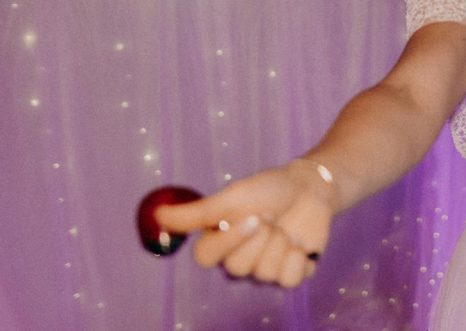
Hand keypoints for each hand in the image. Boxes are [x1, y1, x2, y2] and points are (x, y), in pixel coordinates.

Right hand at [152, 161, 336, 287]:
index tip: (251, 216)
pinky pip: (289, 279)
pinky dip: (297, 256)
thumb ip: (196, 214)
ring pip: (264, 273)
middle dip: (259, 238)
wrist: (309, 187)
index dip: (229, 239)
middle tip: (270, 216)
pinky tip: (299, 241)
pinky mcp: (290, 274)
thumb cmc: (267, 189)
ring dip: (280, 243)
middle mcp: (239, 260)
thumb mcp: (232, 197)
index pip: (206, 258)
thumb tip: (156, 216)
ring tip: (285, 225)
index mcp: (220, 241)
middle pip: (237, 269)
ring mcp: (265, 270)